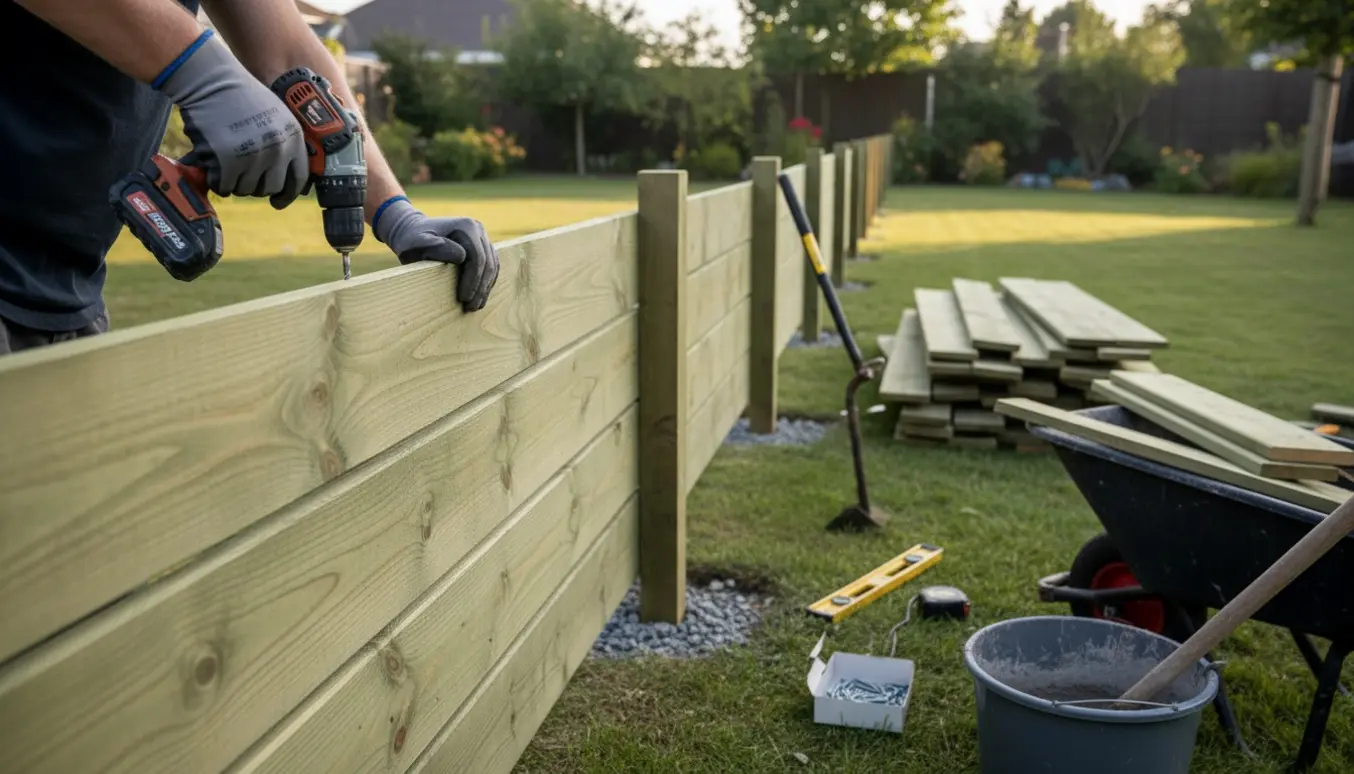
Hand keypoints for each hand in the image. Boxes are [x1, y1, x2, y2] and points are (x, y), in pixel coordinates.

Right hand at [156, 31, 307, 207]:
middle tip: (242, 175)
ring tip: (226, 164)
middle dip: (256, 186)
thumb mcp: (276, 115)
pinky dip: (217, 181)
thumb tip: (288, 181)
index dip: (288, 194)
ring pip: (246, 189)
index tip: (278, 202)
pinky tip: (213, 168)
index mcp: (293, 137)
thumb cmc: (240, 96)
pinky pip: (224, 186)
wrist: (212, 80)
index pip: (299, 178)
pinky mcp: (228, 159)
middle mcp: (277, 148)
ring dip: (234, 182)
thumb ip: (284, 143)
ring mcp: (253, 155)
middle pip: (270, 188)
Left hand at [373, 198, 499, 310]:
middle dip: (480, 288)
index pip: (477, 258)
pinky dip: (486, 282)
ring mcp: (482, 236)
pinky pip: (491, 265)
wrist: (411, 230)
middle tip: (470, 308)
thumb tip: (461, 256)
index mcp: (466, 227)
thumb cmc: (411, 240)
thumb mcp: (416, 243)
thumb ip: (434, 247)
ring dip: (485, 288)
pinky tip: (478, 297)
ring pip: (493, 265)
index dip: (472, 281)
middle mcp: (478, 229)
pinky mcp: (482, 245)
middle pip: (488, 262)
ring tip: (475, 306)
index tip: (462, 299)